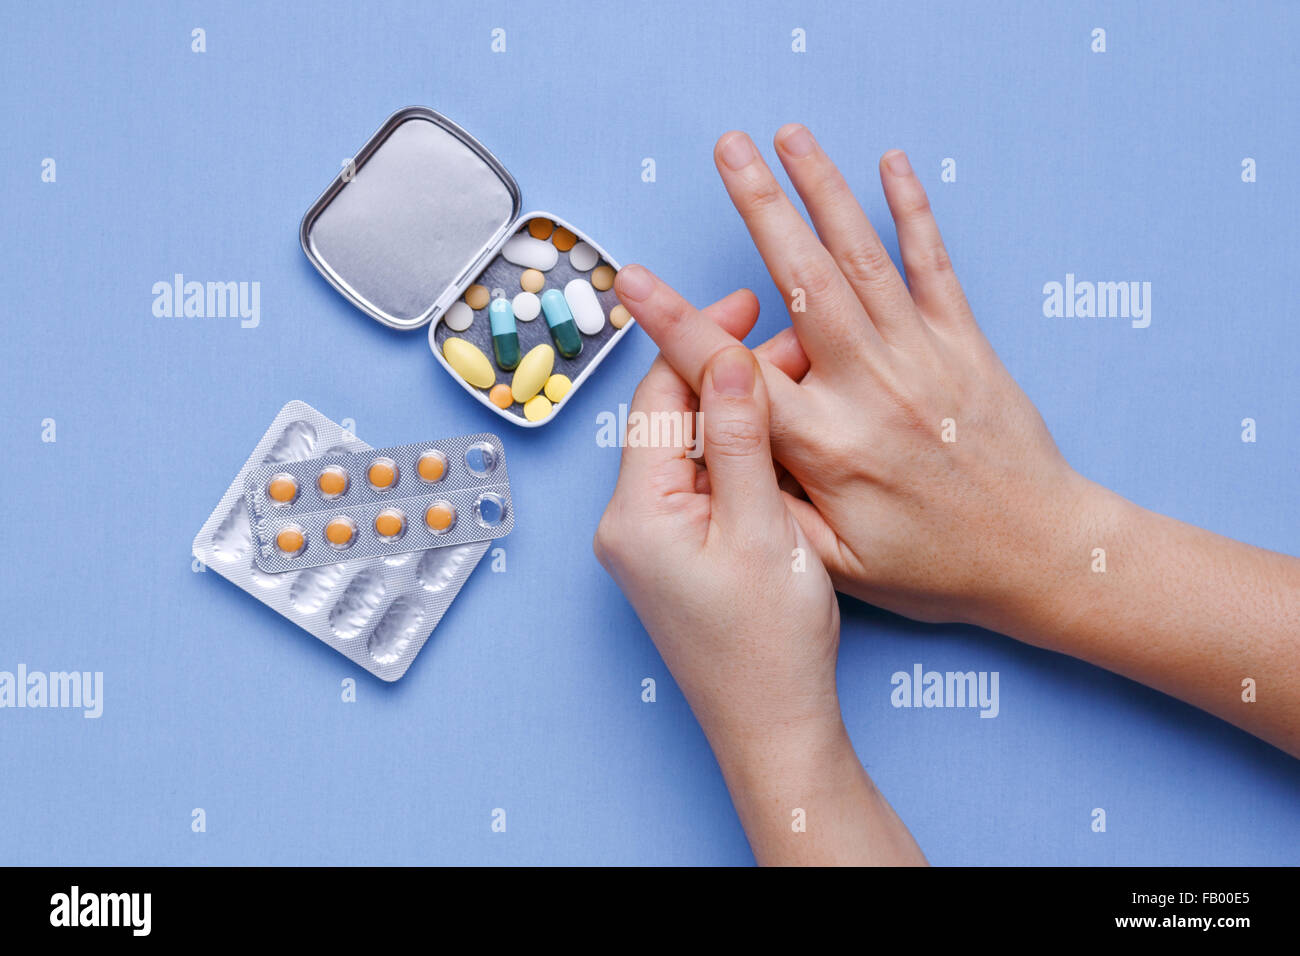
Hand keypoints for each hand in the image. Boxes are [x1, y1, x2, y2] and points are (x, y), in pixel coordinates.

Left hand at [594, 288, 925, 864]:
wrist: (775, 730)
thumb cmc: (767, 648)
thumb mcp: (761, 530)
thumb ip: (738, 439)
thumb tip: (724, 357)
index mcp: (635, 512)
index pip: (658, 396)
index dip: (701, 341)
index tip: (747, 302)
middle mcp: (629, 522)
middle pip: (673, 418)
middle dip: (730, 376)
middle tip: (798, 348)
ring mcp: (651, 541)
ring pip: (692, 449)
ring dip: (740, 413)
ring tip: (801, 383)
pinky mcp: (677, 555)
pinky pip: (703, 483)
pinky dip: (739, 454)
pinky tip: (784, 438)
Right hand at [615, 125, 1096, 632]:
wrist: (1041, 553)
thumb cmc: (935, 567)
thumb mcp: (835, 563)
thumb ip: (770, 503)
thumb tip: (718, 451)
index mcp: (827, 442)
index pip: (733, 372)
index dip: (676, 323)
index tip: (634, 282)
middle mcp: (871, 385)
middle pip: (802, 280)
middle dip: (759, 206)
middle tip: (726, 149)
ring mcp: (922, 356)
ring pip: (861, 259)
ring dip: (822, 190)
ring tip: (788, 136)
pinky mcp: (965, 344)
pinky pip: (935, 266)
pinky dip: (912, 211)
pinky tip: (891, 164)